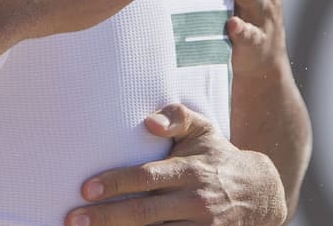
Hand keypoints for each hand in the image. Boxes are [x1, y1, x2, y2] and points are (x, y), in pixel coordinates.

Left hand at [68, 104, 286, 225]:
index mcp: (190, 171)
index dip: (116, 183)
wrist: (260, 192)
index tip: (86, 189)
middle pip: (145, 213)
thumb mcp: (202, 128)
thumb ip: (176, 116)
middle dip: (106, 217)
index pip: (147, 178)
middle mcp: (196, 201)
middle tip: (72, 219)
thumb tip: (149, 121)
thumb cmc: (216, 156)